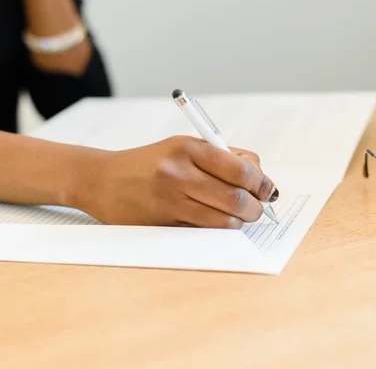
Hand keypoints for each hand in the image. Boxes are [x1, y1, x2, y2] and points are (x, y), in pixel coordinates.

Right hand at [72, 136, 277, 227]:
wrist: (102, 180)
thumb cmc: (152, 162)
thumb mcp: (184, 147)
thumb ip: (224, 158)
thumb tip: (261, 177)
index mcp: (189, 149)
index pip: (241, 169)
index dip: (262, 182)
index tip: (267, 189)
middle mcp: (179, 174)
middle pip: (237, 198)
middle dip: (256, 208)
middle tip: (257, 208)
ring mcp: (170, 202)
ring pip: (225, 221)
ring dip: (240, 222)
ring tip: (239, 216)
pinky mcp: (164, 225)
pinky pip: (205, 232)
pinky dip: (218, 230)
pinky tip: (217, 221)